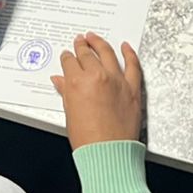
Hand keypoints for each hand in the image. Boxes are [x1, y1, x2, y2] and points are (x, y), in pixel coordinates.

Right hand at [51, 33, 143, 149]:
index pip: (70, 62)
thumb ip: (66, 92)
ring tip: (95, 38)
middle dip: (81, 46)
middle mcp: (97, 76)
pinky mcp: (132, 87)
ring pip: (107, 53)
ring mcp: (117, 80)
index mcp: (77, 82)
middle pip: (87, 54)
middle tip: (80, 41)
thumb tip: (60, 81)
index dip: (67, 57)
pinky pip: (132, 64)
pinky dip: (129, 53)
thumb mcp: (70, 113)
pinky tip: (125, 47)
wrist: (108, 154)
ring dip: (100, 43)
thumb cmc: (88, 140)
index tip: (67, 55)